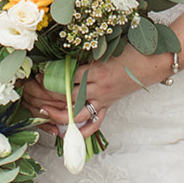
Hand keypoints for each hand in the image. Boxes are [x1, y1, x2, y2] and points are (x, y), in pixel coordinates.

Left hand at [18, 60, 139, 138]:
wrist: (151, 63)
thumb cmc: (130, 52)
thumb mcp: (106, 48)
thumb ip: (86, 54)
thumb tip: (64, 56)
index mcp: (97, 71)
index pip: (68, 78)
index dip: (51, 77)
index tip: (38, 74)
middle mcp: (99, 88)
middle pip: (68, 96)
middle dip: (48, 95)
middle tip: (32, 92)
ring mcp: (104, 100)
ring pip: (77, 113)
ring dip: (58, 114)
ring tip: (42, 111)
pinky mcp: (108, 106)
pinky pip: (94, 123)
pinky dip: (81, 131)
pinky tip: (66, 134)